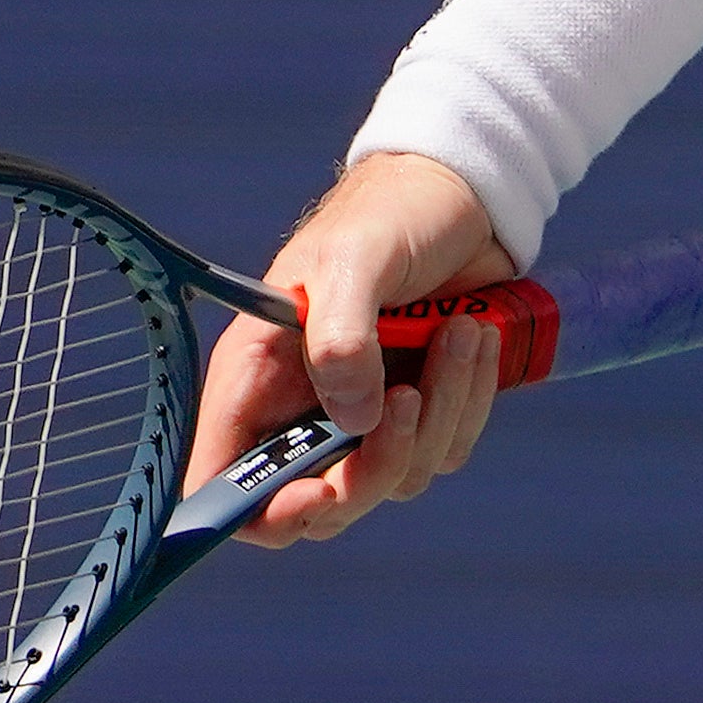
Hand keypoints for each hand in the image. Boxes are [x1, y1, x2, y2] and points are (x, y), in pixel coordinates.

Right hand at [185, 150, 512, 549]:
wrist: (464, 192)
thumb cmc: (390, 213)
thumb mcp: (356, 258)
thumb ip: (341, 335)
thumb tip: (354, 421)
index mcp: (258, 376)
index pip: (226, 479)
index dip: (261, 510)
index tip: (319, 492)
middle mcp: (305, 406)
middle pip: (323, 502)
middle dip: (376, 467)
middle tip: (410, 398)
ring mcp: (366, 414)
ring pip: (396, 478)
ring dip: (439, 414)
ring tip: (459, 331)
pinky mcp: (423, 410)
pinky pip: (446, 448)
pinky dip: (469, 402)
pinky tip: (476, 339)